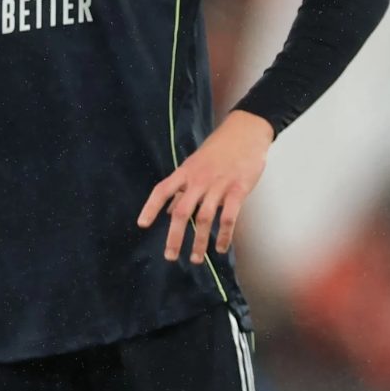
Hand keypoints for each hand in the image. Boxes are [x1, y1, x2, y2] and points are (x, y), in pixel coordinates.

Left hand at [137, 111, 273, 262]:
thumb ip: (183, 186)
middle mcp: (199, 179)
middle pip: (181, 211)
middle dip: (175, 236)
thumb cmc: (220, 147)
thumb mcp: (196, 162)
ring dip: (199, 241)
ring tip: (196, 258)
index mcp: (186, 171)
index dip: (151, 207)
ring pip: (205, 218)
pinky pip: (229, 217)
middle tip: (170, 256)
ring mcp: (219, 185)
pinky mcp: (239, 189)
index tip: (142, 225)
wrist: (247, 131)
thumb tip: (167, 209)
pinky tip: (222, 248)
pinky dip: (225, 235)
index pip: (162, 190)